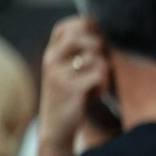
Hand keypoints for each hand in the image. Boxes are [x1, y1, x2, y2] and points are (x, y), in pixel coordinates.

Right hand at [37, 16, 109, 155]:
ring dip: (105, 72)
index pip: (67, 26)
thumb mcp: (68, 71)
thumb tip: (97, 27)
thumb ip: (78, 51)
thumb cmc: (69, 98)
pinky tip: (96, 94)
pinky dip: (104, 85)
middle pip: (84, 36)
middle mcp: (51, 59)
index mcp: (50, 53)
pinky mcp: (71, 88)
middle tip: (99, 65)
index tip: (96, 42)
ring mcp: (59, 73)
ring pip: (96, 58)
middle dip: (100, 48)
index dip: (87, 29)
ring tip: (96, 84)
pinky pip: (100, 75)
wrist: (56, 129)